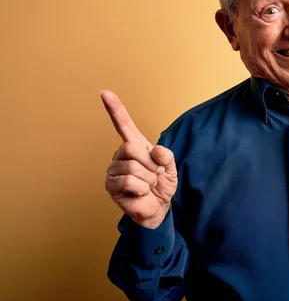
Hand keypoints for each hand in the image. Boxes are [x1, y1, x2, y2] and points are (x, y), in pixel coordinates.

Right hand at [101, 90, 176, 228]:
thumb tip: (155, 151)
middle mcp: (120, 155)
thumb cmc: (161, 184)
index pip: (123, 124)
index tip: (105, 93)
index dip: (115, 109)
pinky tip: (140, 192)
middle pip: (132, 148)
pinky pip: (129, 181)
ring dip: (148, 179)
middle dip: (150, 164)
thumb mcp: (170, 167)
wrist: (159, 206)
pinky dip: (141, 188)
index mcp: (135, 145)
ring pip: (132, 167)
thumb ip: (166, 155)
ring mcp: (113, 170)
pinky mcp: (110, 186)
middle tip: (154, 174)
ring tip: (147, 185)